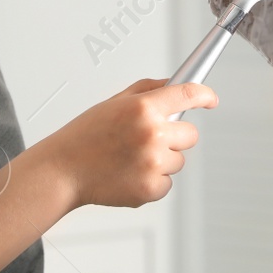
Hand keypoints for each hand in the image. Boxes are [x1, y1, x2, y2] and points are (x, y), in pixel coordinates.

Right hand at [39, 79, 216, 208]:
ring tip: (131, 158)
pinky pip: (167, 183)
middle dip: (175, 136)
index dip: (205, 95)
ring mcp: (152, 163)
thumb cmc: (85, 136)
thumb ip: (147, 90)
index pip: (188, 94)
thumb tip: (173, 84)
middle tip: (150, 139)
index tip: (210, 99)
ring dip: (162, 160)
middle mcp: (151, 134)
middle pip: (191, 134)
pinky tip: (130, 174)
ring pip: (179, 160)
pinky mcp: (150, 188)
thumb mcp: (114, 103)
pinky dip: (153, 181)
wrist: (63, 170)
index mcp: (143, 108)